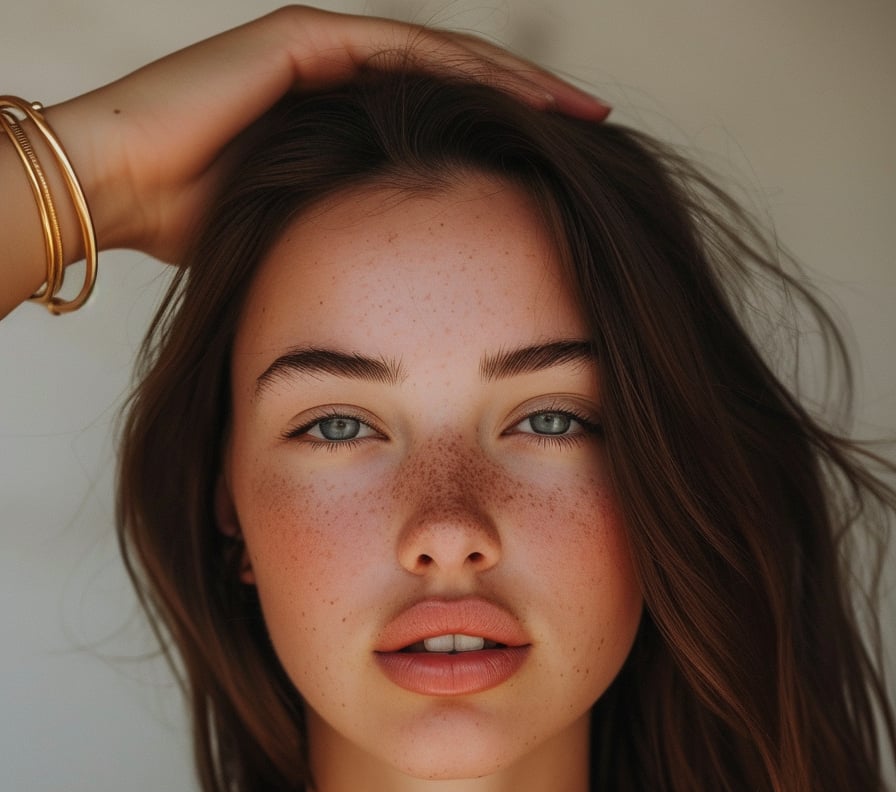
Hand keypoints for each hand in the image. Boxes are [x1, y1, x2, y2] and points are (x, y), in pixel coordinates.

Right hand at [45, 5, 609, 264]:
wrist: (120, 189)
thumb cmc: (196, 234)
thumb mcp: (304, 248)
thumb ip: (355, 252)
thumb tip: (404, 314)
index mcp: (343, 134)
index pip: (442, 134)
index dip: (504, 151)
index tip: (563, 184)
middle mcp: (341, 84)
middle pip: (456, 92)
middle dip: (528, 111)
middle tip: (597, 134)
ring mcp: (324, 52)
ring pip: (443, 63)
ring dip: (514, 86)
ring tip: (579, 113)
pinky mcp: (306, 40)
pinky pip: (405, 53)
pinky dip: (465, 71)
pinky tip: (521, 96)